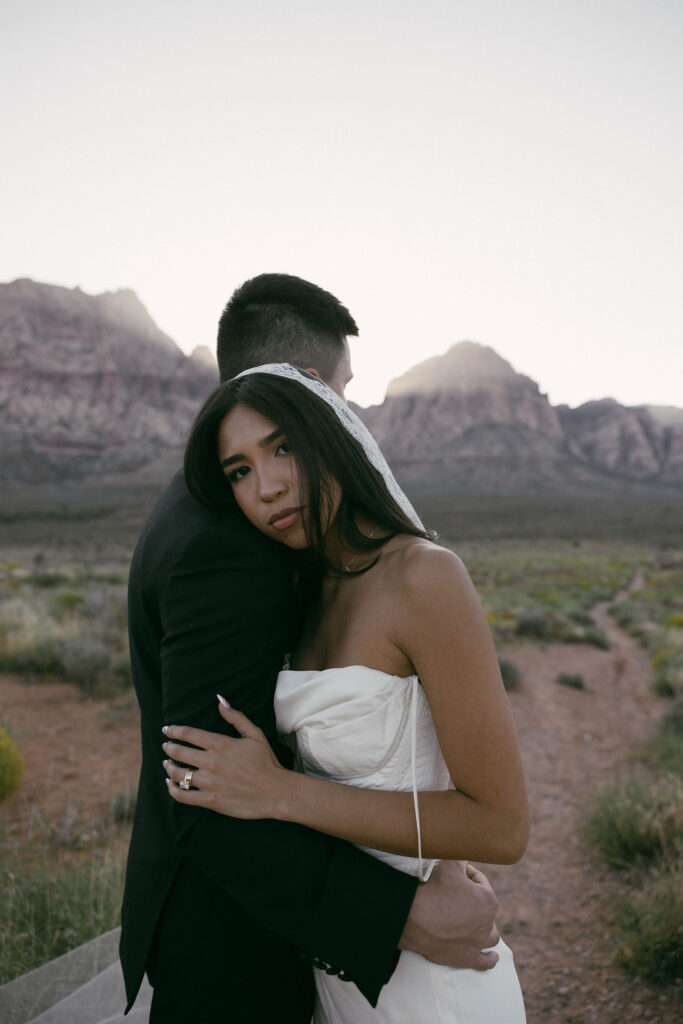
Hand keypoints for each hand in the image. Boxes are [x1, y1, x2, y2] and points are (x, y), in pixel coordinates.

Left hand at [162, 698, 288, 817]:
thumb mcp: (255, 734)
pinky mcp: (210, 801)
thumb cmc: (266, 762)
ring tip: (167, 765)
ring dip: (168, 767)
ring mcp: (210, 783)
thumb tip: (220, 701)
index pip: (189, 734)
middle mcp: (212, 762)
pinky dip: (172, 789)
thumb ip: (236, 717)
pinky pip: (183, 795)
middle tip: (166, 746)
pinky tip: (171, 784)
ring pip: (178, 774)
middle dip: (169, 747)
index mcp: (221, 744)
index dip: (174, 730)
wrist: (276, 792)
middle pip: (179, 752)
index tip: (167, 729)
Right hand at [399, 860, 499, 969]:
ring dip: (485, 929)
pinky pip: (485, 961)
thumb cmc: (432, 889)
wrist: (411, 917)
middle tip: (457, 894)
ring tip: (476, 923)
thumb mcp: (449, 864)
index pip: (481, 882)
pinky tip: (492, 957)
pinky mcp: (467, 959)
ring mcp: (477, 943)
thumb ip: (462, 857)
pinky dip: (490, 958)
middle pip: (485, 908)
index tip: (456, 873)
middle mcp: (487, 924)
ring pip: (490, 936)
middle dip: (475, 900)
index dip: (468, 874)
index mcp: (488, 900)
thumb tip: (465, 852)